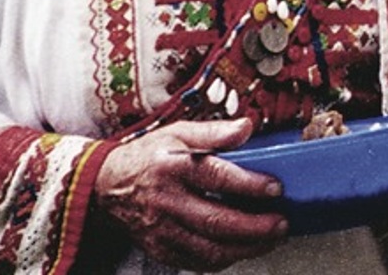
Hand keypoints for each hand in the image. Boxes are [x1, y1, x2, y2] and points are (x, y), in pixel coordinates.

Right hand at [95, 118, 285, 270]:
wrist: (106, 186)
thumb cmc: (149, 156)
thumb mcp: (179, 132)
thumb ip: (215, 131)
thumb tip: (247, 126)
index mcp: (173, 167)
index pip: (215, 176)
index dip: (249, 184)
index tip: (275, 187)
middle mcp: (166, 201)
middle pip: (214, 220)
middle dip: (254, 226)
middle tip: (281, 223)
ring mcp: (161, 230)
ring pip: (208, 248)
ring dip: (245, 248)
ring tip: (270, 239)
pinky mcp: (159, 249)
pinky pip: (196, 262)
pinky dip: (223, 259)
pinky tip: (243, 249)